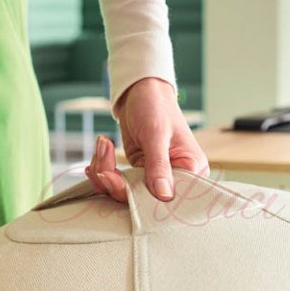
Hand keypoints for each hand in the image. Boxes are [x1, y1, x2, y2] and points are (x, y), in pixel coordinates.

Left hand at [85, 77, 209, 202]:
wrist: (140, 91)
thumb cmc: (156, 106)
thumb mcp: (156, 134)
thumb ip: (159, 166)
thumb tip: (164, 196)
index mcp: (191, 170)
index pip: (172, 198)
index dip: (144, 199)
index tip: (117, 183)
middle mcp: (175, 178)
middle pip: (144, 198)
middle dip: (116, 184)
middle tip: (101, 168)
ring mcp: (153, 176)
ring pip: (125, 191)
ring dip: (106, 173)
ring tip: (102, 146)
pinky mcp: (137, 172)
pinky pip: (117, 181)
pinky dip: (104, 169)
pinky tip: (98, 156)